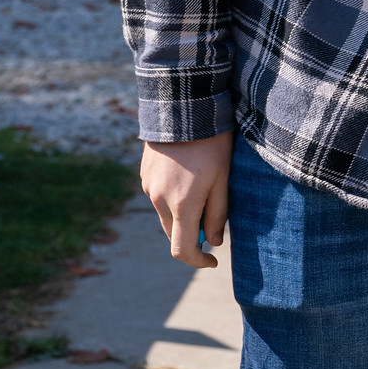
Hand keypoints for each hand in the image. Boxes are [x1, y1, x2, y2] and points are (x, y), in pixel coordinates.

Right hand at [139, 132, 233, 268]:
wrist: (183, 107)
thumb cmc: (212, 143)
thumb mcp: (223, 177)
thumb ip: (218, 212)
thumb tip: (214, 241)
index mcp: (181, 205)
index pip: (182, 249)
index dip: (198, 261)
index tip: (213, 260)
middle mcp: (158, 200)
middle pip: (173, 233)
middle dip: (192, 234)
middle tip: (215, 218)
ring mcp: (148, 187)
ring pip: (165, 215)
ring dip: (182, 214)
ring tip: (204, 188)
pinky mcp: (144, 175)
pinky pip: (158, 197)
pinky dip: (173, 198)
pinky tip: (189, 176)